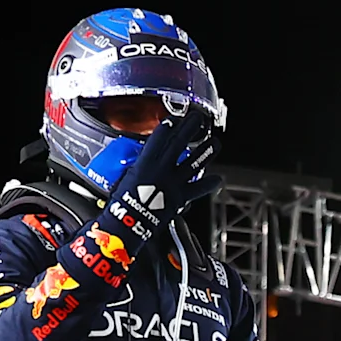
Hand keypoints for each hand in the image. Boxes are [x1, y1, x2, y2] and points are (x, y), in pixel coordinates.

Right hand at [113, 107, 215, 230]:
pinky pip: (199, 189)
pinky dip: (210, 184)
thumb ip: (138, 166)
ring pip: (195, 163)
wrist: (130, 223)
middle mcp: (163, 168)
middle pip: (180, 143)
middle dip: (190, 128)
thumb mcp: (125, 176)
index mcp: (146, 161)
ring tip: (216, 143)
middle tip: (198, 118)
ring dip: (207, 152)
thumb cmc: (123, 203)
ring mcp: (174, 182)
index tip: (175, 118)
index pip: (160, 136)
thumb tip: (141, 161)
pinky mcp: (181, 196)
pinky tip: (218, 179)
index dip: (169, 125)